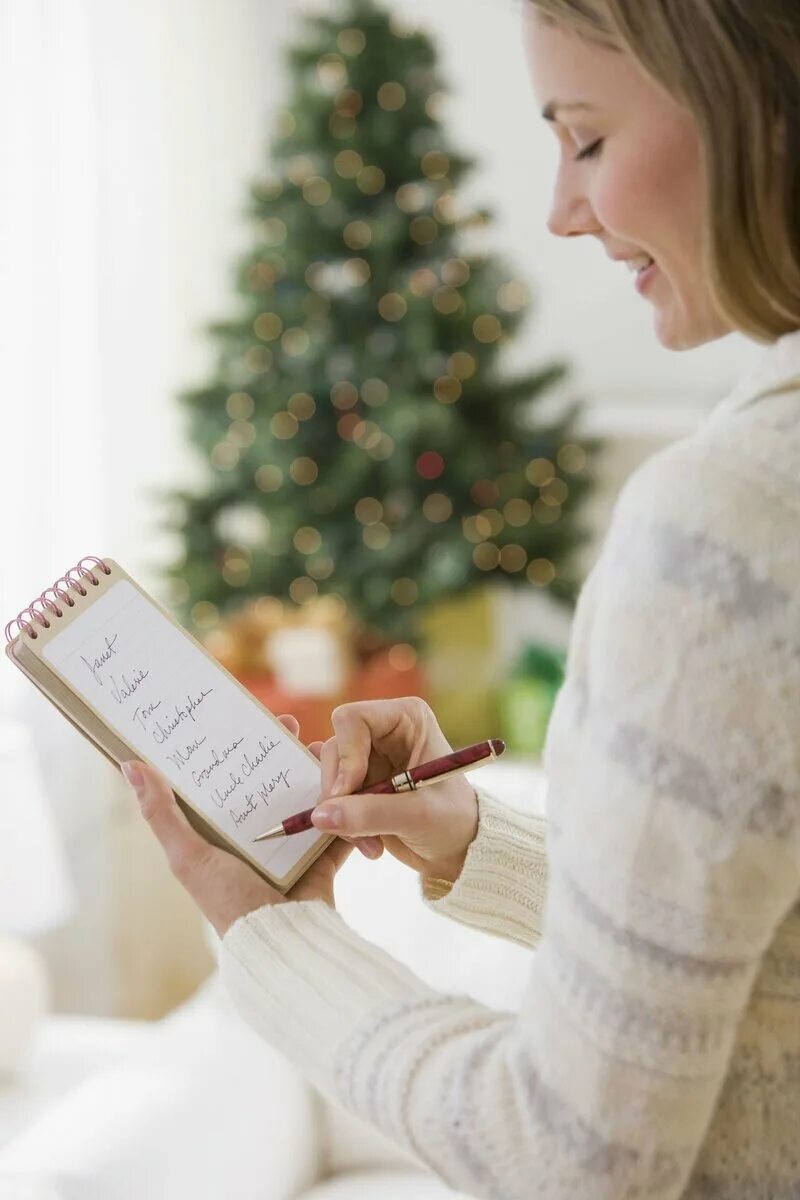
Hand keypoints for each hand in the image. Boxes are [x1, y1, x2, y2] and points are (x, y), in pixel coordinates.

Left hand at [122, 714, 353, 936]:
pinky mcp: (323, 856)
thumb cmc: (229, 903)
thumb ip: (161, 814)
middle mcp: (258, 836)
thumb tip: (129, 766)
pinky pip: (339, 823)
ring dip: (318, 769)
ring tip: (326, 747)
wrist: (283, 944)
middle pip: (271, 780)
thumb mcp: (188, 857)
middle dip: (282, 749)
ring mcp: (293, 845)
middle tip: (291, 725)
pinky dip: (349, 804)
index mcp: (223, 835)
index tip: (246, 718)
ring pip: (308, 795)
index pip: (227, 780)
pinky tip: (356, 778)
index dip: (234, 747)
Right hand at [309, 697, 478, 885]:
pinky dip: (341, 822)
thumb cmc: (454, 821)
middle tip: (357, 829)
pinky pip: (332, 798)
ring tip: (370, 843)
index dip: (345, 756)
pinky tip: (365, 843)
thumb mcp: (417, 815)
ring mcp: (369, 758)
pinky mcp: (360, 784)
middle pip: (334, 749)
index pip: (352, 719)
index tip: (347, 792)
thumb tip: (320, 816)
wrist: (461, 850)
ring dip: (342, 815)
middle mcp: (384, 732)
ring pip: (330, 777)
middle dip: (340, 793)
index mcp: (406, 719)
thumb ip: (370, 813)